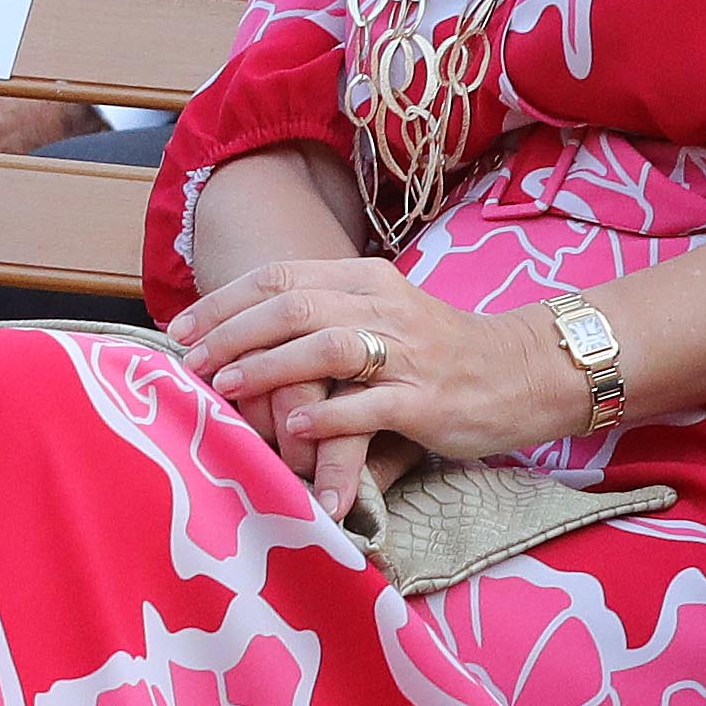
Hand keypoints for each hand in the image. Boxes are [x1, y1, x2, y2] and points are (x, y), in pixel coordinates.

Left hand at [172, 252, 598, 483]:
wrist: (523, 372)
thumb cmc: (439, 351)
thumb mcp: (380, 317)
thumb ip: (323, 318)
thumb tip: (241, 339)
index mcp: (365, 279)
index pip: (280, 276)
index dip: (224, 301)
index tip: (182, 329)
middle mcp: (384, 306)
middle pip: (292, 304)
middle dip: (232, 332)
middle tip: (190, 362)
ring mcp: (408, 353)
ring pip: (326, 347)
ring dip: (269, 367)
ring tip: (226, 386)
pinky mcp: (427, 399)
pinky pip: (370, 405)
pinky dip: (328, 417)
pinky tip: (294, 429)